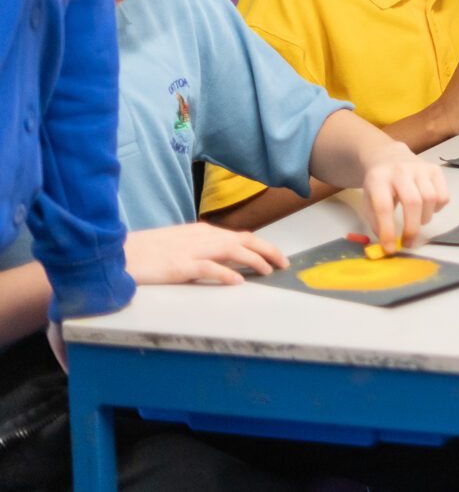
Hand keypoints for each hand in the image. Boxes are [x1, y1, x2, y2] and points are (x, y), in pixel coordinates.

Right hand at [123, 223, 288, 285]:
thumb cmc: (149, 251)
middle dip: (268, 251)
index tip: (277, 257)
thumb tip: (225, 258)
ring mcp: (191, 250)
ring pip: (232, 250)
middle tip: (284, 264)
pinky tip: (238, 281)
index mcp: (203, 232)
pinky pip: (208, 268)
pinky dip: (226, 273)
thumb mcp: (181, 244)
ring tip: (268, 271)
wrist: (120, 253)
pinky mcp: (180, 265)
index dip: (262, 246)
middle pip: (243, 241)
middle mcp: (202, 237)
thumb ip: (203, 248)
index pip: (241, 237)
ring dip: (254, 260)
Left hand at [360, 145, 450, 249]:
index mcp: (378, 179)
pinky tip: (428, 209)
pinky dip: (437, 208)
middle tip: (409, 242)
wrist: (388, 156)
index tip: (390, 248)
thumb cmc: (378, 184)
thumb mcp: (368, 200)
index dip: (388, 230)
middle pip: (412, 202)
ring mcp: (420, 168)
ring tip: (417, 222)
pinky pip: (443, 194)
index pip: (384, 207)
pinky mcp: (435, 169)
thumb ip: (376, 222)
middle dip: (412, 228)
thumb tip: (388, 244)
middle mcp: (400, 170)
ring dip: (424, 218)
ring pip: (430, 198)